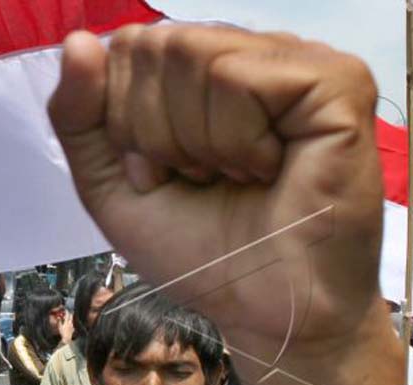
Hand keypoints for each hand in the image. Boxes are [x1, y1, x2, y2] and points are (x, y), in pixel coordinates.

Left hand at [49, 26, 383, 380]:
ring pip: (192, 54)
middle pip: (155, 43)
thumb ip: (80, 116)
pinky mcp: (335, 83)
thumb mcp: (113, 186)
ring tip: (238, 178)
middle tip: (202, 180)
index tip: (163, 178)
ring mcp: (298, 63)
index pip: (130, 45)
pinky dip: (235, 140)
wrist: (268, 316)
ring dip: (197, 141)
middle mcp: (252, 57)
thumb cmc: (204, 256)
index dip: (126, 121)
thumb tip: (77, 41)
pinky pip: (238, 77)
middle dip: (156, 132)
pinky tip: (269, 170)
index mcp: (207, 72)